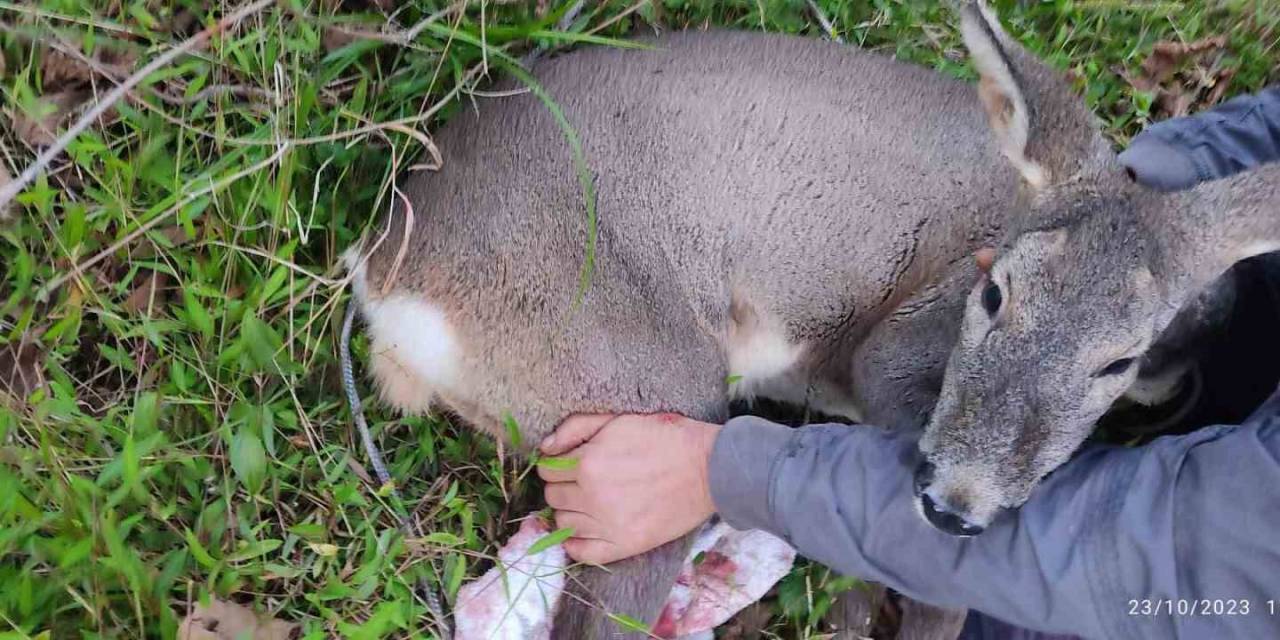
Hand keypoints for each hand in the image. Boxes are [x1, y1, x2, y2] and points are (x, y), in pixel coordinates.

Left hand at [537, 413, 721, 564]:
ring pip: (564, 523)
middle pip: (552, 496)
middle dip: (562, 485)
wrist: (709, 469)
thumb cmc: (665, 438)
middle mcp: (592, 497)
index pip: (547, 469)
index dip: (557, 463)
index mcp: (588, 463)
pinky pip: (582, 553)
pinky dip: (576, 544)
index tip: (571, 462)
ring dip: (570, 511)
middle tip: (583, 480)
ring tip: (590, 501)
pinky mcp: (624, 545)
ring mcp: (608, 525)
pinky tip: (586, 530)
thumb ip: (576, 428)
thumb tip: (545, 447)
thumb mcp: (618, 420)